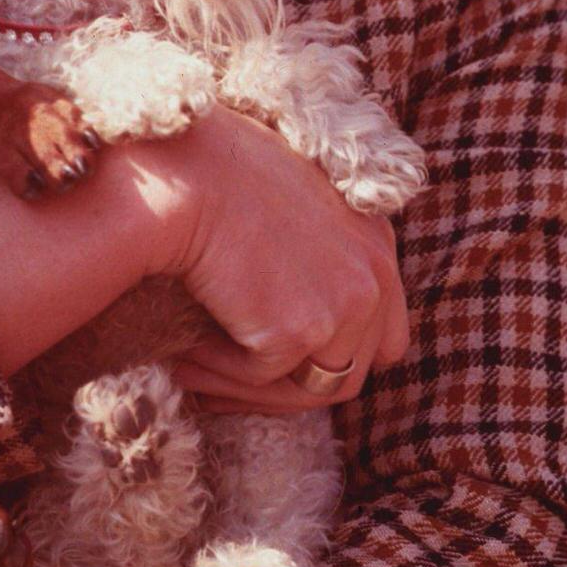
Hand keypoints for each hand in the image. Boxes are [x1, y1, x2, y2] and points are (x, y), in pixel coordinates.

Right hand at [139, 105, 410, 411]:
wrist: (187, 176)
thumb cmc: (219, 181)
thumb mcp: (291, 208)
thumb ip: (312, 257)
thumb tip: (291, 317)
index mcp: (375, 241)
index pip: (380, 332)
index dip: (333, 356)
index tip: (281, 363)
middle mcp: (374, 275)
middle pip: (352, 370)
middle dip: (292, 387)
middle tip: (234, 385)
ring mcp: (343, 306)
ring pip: (309, 388)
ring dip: (252, 390)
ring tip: (199, 369)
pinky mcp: (299, 330)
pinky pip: (259, 378)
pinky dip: (220, 371)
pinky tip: (186, 352)